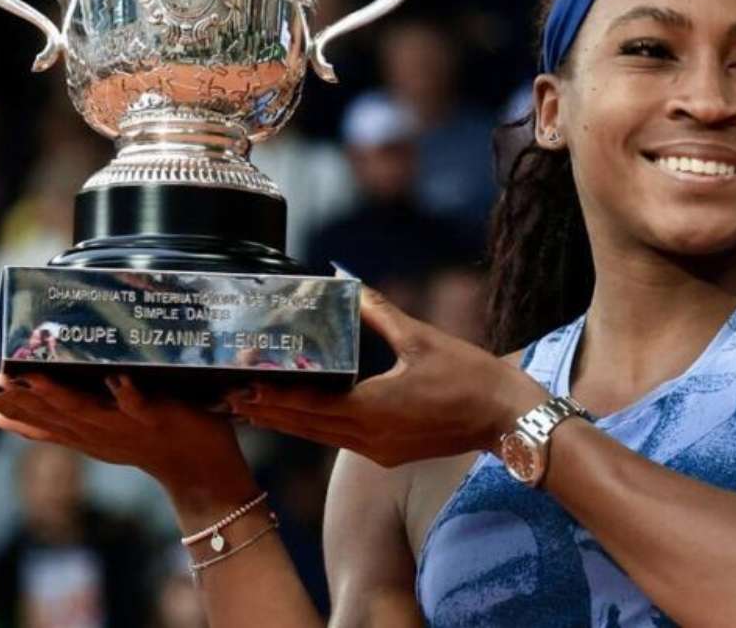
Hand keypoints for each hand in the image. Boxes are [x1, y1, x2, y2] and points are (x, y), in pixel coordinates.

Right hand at [0, 369, 252, 493]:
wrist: (199, 471)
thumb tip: (25, 404)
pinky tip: (117, 379)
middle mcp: (94, 430)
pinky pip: (141, 405)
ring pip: (84, 411)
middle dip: (11, 395)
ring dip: (58, 395)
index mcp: (79, 431)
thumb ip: (59, 417)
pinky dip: (128, 394)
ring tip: (33, 375)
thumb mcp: (96, 430)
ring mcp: (124, 426)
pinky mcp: (159, 419)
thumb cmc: (148, 440)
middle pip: (46, 413)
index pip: (28, 415)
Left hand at [225, 286, 547, 466]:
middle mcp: (369, 438)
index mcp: (373, 410)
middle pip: (305, 427)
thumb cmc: (469, 377)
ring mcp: (378, 450)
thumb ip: (378, 311)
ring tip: (252, 408)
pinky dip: (316, 426)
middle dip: (266, 413)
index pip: (307, 407)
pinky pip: (341, 439)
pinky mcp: (389, 453)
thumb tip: (347, 282)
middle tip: (228, 399)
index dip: (270, 398)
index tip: (239, 388)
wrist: (507, 419)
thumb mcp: (421, 338)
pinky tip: (303, 414)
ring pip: (320, 437)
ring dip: (287, 422)